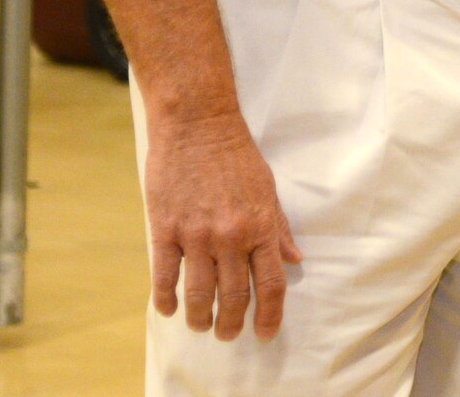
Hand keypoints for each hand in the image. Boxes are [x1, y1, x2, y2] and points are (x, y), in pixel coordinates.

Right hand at [143, 111, 302, 340]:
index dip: (269, 314)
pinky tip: (170, 309)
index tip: (265, 332)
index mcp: (261, 226)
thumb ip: (278, 228)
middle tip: (229, 334)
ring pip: (200, 293)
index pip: (270, 283)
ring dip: (201, 317)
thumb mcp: (268, 189)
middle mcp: (231, 235)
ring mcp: (197, 234)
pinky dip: (167, 298)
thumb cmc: (236, 155)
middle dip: (232, 323)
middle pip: (234, 295)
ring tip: (201, 326)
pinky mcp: (165, 228)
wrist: (198, 125)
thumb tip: (295, 259)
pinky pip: (165, 275)